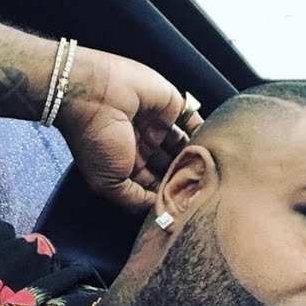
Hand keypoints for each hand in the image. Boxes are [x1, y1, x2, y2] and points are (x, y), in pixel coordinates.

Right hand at [55, 48, 204, 212]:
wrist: (92, 94)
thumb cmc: (94, 140)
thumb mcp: (109, 182)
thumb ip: (135, 199)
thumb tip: (161, 211)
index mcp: (128, 166)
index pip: (156, 186)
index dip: (169, 195)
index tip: (187, 207)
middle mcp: (145, 147)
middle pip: (173, 167)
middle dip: (187, 178)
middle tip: (204, 191)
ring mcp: (159, 126)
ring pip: (186, 147)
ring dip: (198, 158)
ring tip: (212, 173)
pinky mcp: (172, 106)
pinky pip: (195, 122)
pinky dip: (205, 134)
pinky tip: (214, 148)